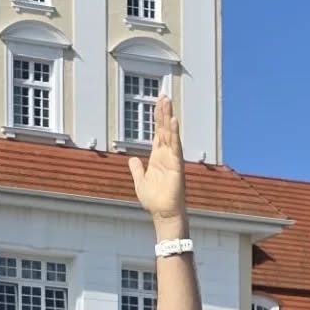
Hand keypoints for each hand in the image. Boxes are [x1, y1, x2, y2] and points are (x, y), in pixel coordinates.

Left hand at [128, 95, 187, 227]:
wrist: (163, 214)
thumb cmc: (154, 201)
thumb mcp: (140, 182)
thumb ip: (137, 169)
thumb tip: (132, 159)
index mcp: (158, 158)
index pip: (158, 133)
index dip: (157, 118)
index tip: (158, 103)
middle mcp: (166, 156)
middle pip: (164, 129)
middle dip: (163, 112)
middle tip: (163, 94)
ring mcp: (172, 159)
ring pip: (170, 134)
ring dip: (168, 117)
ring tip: (167, 101)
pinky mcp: (176, 166)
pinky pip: (175, 147)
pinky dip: (174, 134)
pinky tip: (172, 121)